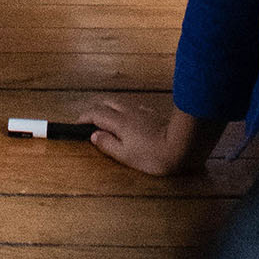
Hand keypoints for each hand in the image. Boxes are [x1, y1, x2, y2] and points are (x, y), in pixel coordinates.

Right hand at [84, 97, 212, 175]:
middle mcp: (128, 111)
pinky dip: (122, 110)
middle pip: (106, 101)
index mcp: (118, 122)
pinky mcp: (152, 112)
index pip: (95, 113)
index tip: (76, 124)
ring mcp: (141, 110)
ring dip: (109, 108)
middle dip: (95, 109)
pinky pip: (131, 106)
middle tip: (89, 121)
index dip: (84, 117)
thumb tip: (94, 135)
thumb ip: (108, 144)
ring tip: (106, 121)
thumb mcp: (126, 156)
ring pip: (119, 102)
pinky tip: (128, 120)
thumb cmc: (152, 156)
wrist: (182, 145)